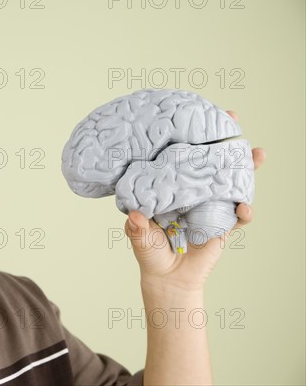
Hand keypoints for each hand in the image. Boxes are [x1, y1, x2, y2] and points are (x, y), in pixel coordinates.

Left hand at [124, 110, 266, 293]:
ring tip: (256, 155)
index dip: (188, 137)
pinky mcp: (223, 225)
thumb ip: (137, 227)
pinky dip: (245, 211)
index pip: (180, 157)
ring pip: (231, 181)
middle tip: (232, 119)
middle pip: (210, 161)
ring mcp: (210, 206)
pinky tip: (246, 207)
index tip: (194, 116)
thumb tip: (136, 217)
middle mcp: (192, 191)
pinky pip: (239, 215)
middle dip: (222, 140)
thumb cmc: (150, 250)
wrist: (167, 277)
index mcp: (171, 186)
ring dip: (246, 168)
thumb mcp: (140, 236)